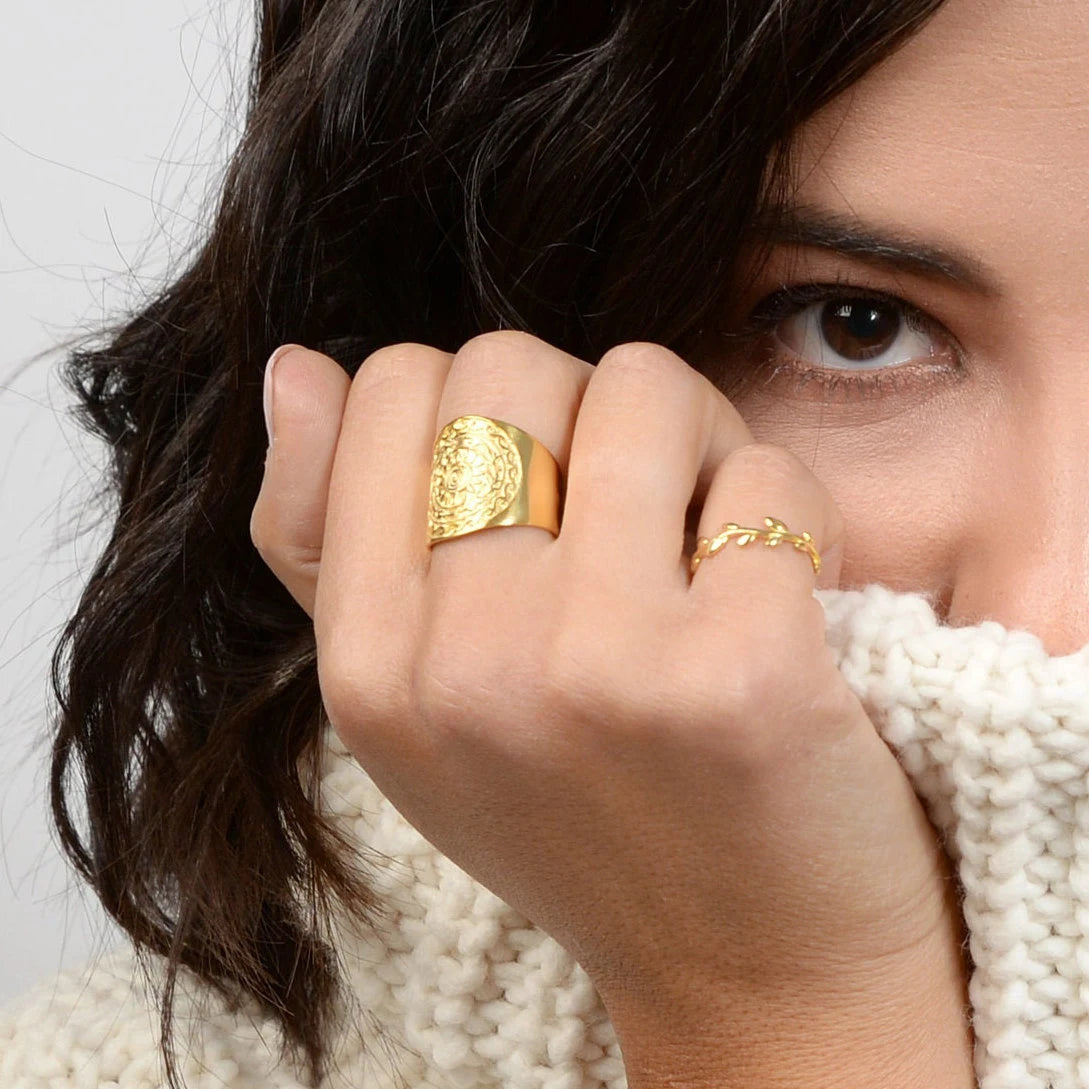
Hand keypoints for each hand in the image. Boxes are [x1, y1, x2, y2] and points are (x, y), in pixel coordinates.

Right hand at [251, 331, 972, 1087]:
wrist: (748, 977)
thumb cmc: (588, 823)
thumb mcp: (422, 709)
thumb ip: (334, 541)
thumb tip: (297, 370)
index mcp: (369, 670)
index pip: (390, 389)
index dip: (484, 409)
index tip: (542, 486)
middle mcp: (461, 669)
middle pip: (506, 365)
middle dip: (586, 404)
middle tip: (639, 498)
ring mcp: (596, 670)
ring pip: (641, 385)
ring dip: (698, 439)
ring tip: (711, 529)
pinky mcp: (740, 674)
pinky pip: (766, 474)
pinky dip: (789, 510)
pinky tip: (784, 592)